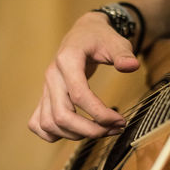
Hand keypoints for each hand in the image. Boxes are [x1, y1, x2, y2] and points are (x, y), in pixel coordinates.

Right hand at [28, 12, 139, 141]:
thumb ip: (123, 54)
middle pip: (62, 115)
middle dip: (89, 130)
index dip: (100, 114)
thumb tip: (131, 66)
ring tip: (98, 131)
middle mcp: (52, 76)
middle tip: (112, 130)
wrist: (82, 34)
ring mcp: (45, 88)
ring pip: (49, 123)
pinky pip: (38, 123)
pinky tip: (73, 132)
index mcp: (67, 60)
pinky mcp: (44, 97)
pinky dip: (53, 134)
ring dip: (74, 135)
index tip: (120, 120)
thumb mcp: (115, 41)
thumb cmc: (99, 38)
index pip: (79, 95)